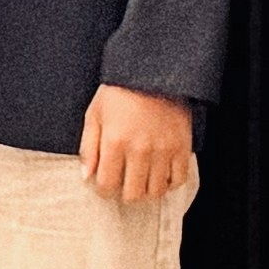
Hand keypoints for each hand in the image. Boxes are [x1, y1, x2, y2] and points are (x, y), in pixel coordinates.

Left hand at [78, 83, 199, 205]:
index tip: (105, 184)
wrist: (152, 74)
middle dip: (125, 194)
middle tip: (124, 184)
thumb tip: (86, 176)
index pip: (107, 184)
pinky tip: (160, 176)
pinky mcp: (182, 148)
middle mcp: (140, 150)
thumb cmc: (120, 93)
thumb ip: (88, 148)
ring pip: (156, 191)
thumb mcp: (94, 115)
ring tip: (141, 181)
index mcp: (115, 142)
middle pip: (133, 194)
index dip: (103, 189)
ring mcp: (163, 150)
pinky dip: (170, 184)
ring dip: (147, 191)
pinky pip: (179, 179)